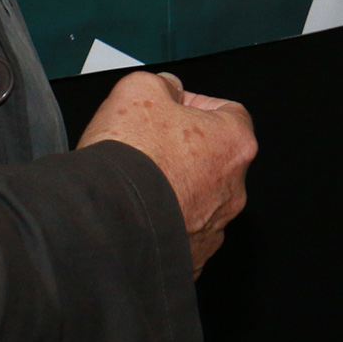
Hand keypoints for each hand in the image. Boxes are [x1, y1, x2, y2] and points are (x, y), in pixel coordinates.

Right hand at [77, 70, 257, 272]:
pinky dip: (165, 220)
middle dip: (185, 148)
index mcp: (234, 142)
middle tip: (151, 144)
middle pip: (215, 157)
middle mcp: (233, 188)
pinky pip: (183, 232)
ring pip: (200, 198)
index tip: (174, 108)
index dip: (197, 104)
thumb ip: (162, 84)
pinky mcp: (192, 257)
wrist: (108, 219)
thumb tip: (166, 89)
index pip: (229, 112)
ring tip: (141, 180)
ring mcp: (214, 227)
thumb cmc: (131, 160)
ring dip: (176, 187)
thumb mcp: (139, 90)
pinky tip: (140, 210)